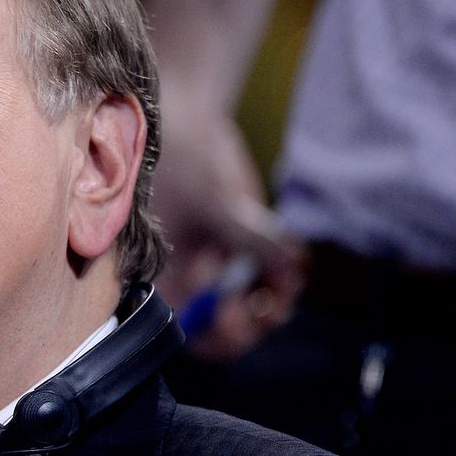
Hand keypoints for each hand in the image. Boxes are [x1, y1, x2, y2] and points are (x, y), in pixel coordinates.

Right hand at [150, 98, 303, 361]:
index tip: (235, 314)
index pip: (189, 329)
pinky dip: (285, 274)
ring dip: (275, 301)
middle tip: (271, 305)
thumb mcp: (216, 203)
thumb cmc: (183, 161)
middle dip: (252, 322)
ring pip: (253, 305)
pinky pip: (270, 275)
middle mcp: (192, 278)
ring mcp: (221, 263)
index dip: (214, 334)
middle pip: (225, 327)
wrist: (188, 120)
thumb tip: (291, 269)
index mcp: (165, 278)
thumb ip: (250, 239)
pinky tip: (291, 259)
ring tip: (287, 282)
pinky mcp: (244, 244)